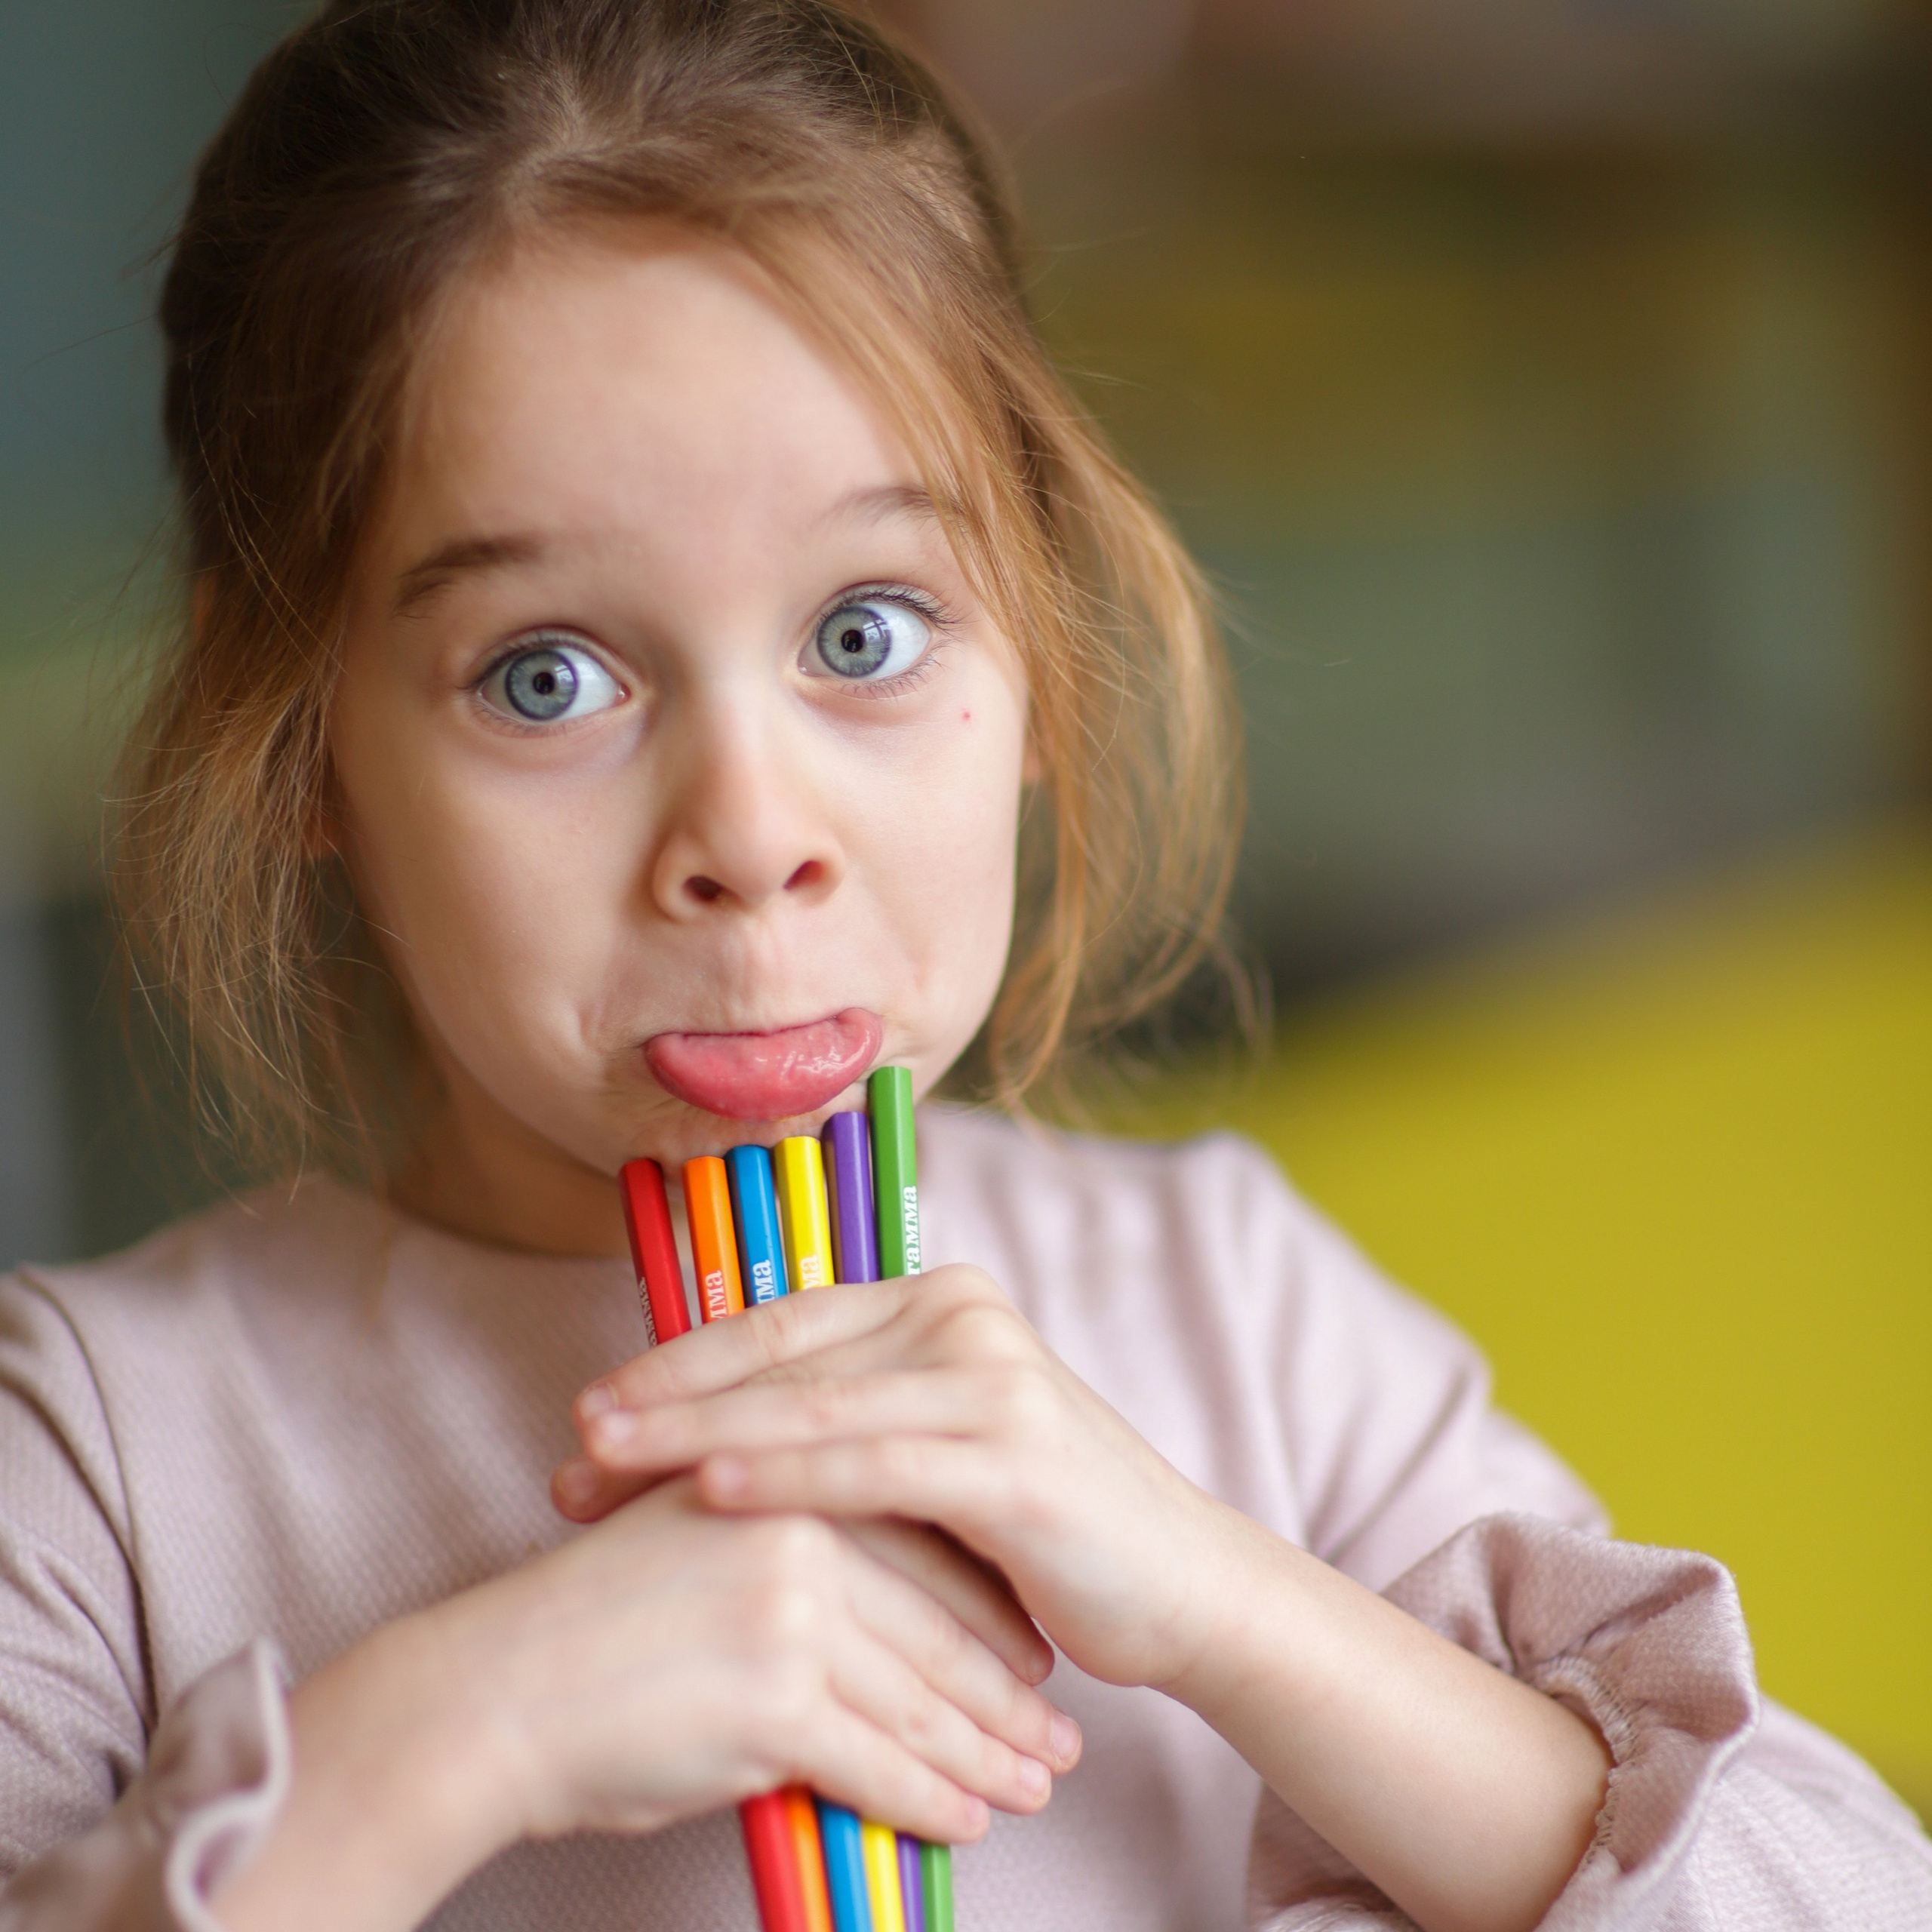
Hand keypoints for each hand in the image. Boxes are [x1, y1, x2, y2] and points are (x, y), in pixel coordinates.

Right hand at [213, 1477, 1076, 1931]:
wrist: (494, 1692)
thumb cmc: (590, 1628)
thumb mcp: (697, 1548)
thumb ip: (791, 1558)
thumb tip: (874, 1615)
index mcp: (787, 1486)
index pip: (920, 1547)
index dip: (985, 1607)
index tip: (1032, 1648)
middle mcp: (802, 1538)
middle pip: (937, 1626)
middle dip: (1006, 1691)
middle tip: (1058, 1728)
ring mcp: (793, 1617)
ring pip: (922, 1698)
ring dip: (989, 1752)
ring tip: (1035, 1781)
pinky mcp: (776, 1702)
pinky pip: (880, 1762)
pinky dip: (932, 1798)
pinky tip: (969, 1819)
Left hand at [553, 1277, 1610, 1931]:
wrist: (1180, 1582)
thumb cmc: (1040, 1528)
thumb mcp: (936, 1453)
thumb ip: (848, 1426)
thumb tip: (708, 1446)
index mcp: (937, 1303)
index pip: (781, 1322)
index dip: (680, 1363)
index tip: (596, 1404)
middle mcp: (962, 1318)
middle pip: (783, 1358)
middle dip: (667, 1402)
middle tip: (574, 1438)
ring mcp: (991, 1379)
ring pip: (812, 1406)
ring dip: (697, 1436)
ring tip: (607, 1462)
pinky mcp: (1012, 1455)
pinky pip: (872, 1464)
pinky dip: (784, 1477)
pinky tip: (710, 1493)